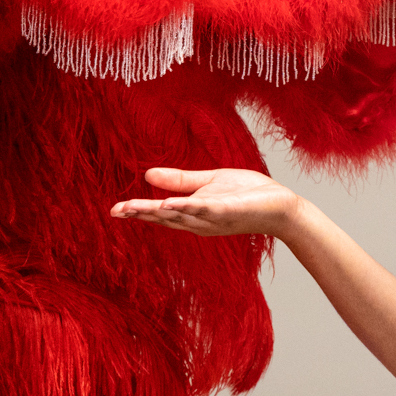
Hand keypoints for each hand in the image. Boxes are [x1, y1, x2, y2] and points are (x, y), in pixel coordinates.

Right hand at [110, 168, 305, 239]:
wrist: (281, 204)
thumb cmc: (247, 194)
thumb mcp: (208, 182)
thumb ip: (180, 181)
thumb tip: (147, 175)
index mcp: (193, 213)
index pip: (161, 213)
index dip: (138, 211)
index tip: (115, 210)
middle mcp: (199, 221)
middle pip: (165, 218)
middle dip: (141, 214)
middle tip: (116, 211)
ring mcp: (213, 218)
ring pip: (180, 215)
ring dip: (156, 213)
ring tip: (133, 208)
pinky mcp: (228, 211)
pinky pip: (203, 209)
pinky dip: (185, 207)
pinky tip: (168, 204)